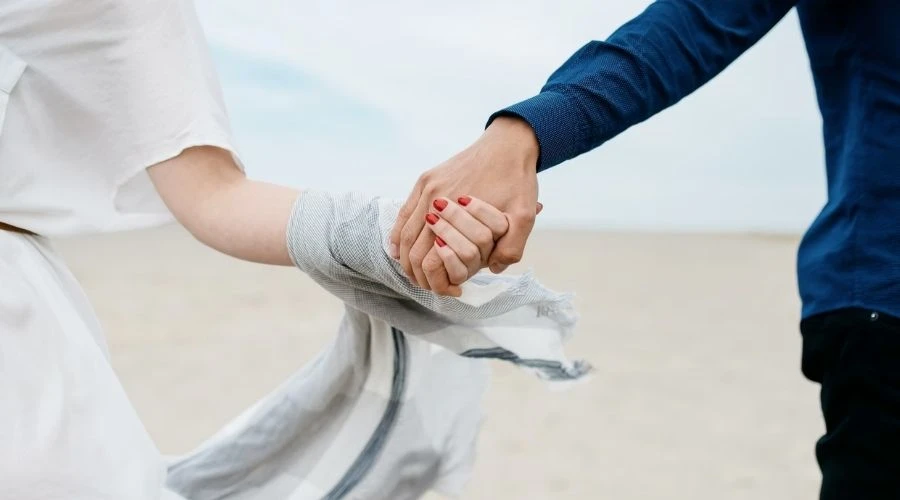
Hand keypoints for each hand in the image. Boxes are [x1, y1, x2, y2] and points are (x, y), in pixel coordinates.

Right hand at [390, 116, 539, 290]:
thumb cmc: (518, 180)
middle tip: (431, 287)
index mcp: (456, 211)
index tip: (451, 291)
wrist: (509, 144)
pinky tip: (398, 250)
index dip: (437, 282)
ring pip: (404, 233)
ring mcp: (427, 187)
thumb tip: (491, 269)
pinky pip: (403, 213)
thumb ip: (511, 248)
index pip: (431, 259)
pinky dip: (398, 235)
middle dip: (418, 274)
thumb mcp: (524, 216)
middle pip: (412, 249)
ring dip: (406, 259)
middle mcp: (435, 198)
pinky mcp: (426, 179)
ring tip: (416, 274)